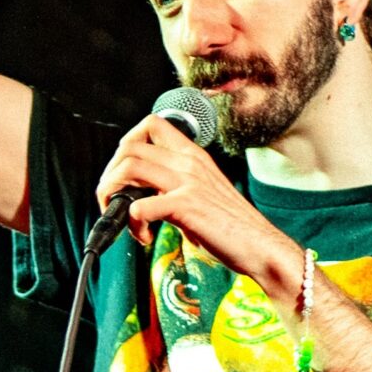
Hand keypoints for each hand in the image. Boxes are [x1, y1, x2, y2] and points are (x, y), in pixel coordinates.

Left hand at [95, 114, 299, 285]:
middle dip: (109, 175)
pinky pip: (139, 207)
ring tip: (121, 217)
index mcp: (194, 155)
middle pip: (129, 146)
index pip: (151, 124)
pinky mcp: (186, 207)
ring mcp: (188, 182)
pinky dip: (132, 225)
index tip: (124, 173)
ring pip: (129, 168)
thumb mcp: (203, 192)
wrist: (261, 247)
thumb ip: (175, 186)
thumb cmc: (233, 226)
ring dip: (112, 194)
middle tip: (114, 201)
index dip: (127, 143)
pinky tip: (144, 237)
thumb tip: (141, 194)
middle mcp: (189, 162)